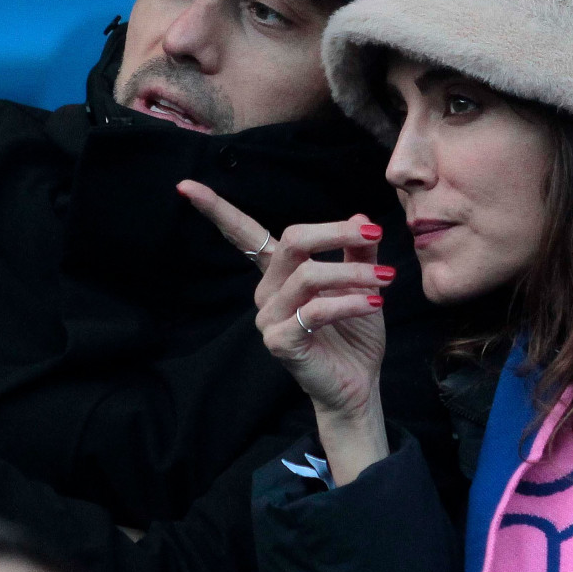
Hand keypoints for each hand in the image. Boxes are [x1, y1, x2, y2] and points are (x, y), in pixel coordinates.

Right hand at [177, 180, 390, 482]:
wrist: (358, 385)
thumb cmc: (355, 335)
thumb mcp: (362, 285)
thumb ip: (357, 253)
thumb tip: (358, 216)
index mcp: (279, 273)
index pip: (243, 234)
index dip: (216, 209)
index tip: (186, 186)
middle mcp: (267, 291)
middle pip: (292, 241)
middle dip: (335, 233)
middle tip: (374, 234)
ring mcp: (269, 318)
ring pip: (309, 275)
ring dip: (353, 274)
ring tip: (387, 280)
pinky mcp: (280, 342)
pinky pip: (315, 311)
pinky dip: (349, 302)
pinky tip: (374, 305)